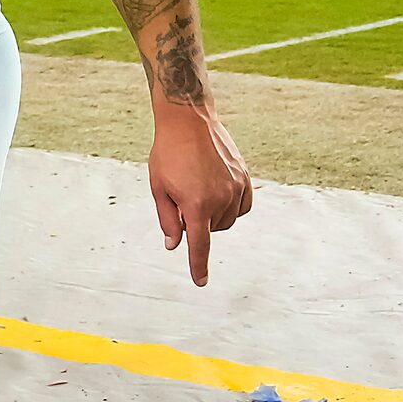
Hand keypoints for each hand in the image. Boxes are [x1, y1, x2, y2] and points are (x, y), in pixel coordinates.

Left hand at [149, 102, 252, 285]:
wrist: (188, 119)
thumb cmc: (167, 153)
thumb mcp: (158, 187)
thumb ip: (168, 219)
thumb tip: (174, 245)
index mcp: (195, 205)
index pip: (199, 245)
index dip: (199, 266)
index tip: (201, 282)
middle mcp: (219, 199)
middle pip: (213, 230)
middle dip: (199, 223)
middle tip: (183, 199)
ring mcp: (235, 188)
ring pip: (228, 219)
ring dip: (214, 215)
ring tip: (197, 187)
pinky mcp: (244, 177)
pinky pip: (242, 206)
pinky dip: (231, 207)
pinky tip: (219, 192)